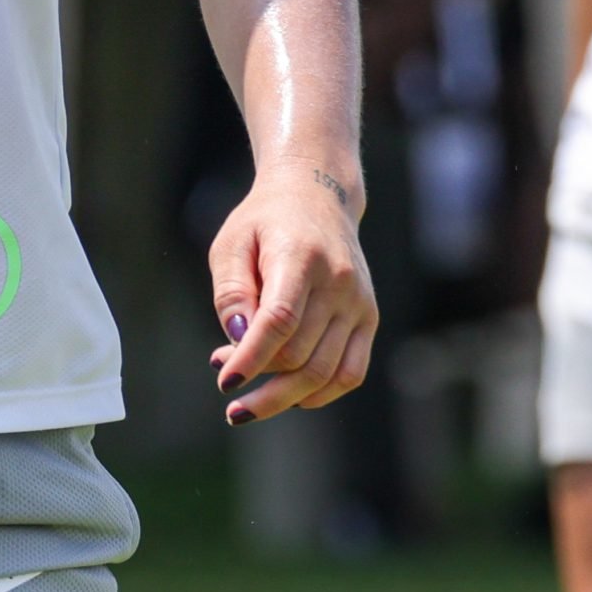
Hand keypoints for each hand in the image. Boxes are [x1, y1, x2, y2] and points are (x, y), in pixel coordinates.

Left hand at [206, 163, 379, 423]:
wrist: (318, 196)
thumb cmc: (265, 222)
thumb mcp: (232, 243)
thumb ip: (231, 292)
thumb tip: (238, 338)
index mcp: (301, 256)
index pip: (280, 320)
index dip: (251, 357)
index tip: (225, 383)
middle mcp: (339, 281)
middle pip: (298, 353)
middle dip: (257, 374)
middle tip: (222, 370)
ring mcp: (359, 302)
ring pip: (323, 372)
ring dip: (282, 394)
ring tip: (247, 393)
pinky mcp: (369, 317)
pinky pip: (350, 374)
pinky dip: (318, 394)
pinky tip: (287, 395)